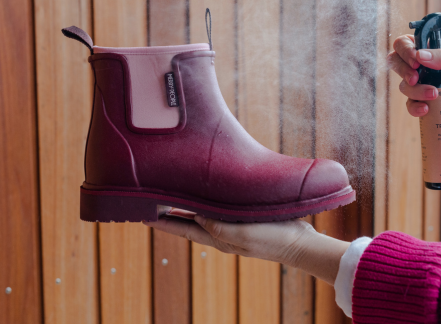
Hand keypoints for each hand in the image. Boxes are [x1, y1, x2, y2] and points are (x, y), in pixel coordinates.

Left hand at [145, 215, 349, 284]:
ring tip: (170, 197)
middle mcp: (221, 233)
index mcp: (217, 238)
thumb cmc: (272, 239)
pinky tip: (206, 195)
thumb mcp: (242, 233)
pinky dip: (205, 204)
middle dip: (170, 214)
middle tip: (151, 202)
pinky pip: (217, 210)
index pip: (182, 228)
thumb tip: (196, 217)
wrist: (299, 245)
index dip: (162, 222)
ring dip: (185, 208)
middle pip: (188, 223)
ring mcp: (233, 227)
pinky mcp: (244, 219)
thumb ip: (218, 226)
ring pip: (201, 216)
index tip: (141, 215)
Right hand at [388, 35, 440, 141]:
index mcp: (431, 51)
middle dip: (402, 71)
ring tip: (434, 95)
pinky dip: (415, 107)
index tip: (416, 61)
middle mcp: (421, 66)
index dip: (404, 50)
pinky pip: (409, 104)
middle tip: (415, 78)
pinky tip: (426, 109)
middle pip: (396, 62)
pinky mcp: (421, 101)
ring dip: (416, 91)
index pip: (406, 43)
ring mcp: (420, 84)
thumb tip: (420, 55)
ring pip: (403, 85)